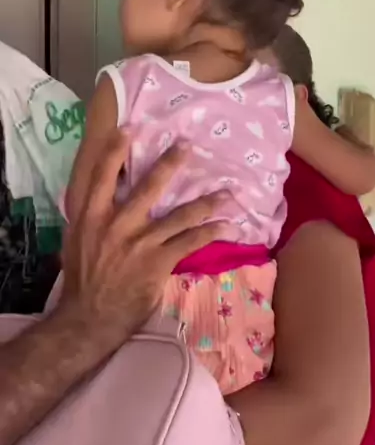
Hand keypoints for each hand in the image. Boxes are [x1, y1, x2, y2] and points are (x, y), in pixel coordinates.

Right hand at [59, 129, 223, 349]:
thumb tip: (99, 194)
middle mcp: (116, 223)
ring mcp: (139, 242)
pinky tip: (228, 228)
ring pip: (179, 215)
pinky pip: (190, 242)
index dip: (115, 151)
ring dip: (207, 203)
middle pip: (148, 187)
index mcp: (90, 216)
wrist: (89, 316)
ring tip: (229, 194)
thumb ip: (91, 216)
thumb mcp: (77, 239)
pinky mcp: (158, 261)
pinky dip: (211, 233)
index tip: (129, 128)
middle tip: (188, 146)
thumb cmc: (82, 278)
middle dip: (170, 164)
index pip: (101, 176)